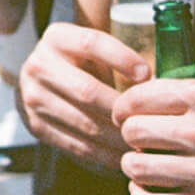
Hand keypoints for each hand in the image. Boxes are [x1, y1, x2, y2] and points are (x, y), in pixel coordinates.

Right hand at [17, 22, 143, 169]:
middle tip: (151, 122)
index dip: (121, 57)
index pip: (91, 43)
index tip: (147, 74)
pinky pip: (77, 146)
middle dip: (124, 110)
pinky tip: (124, 156)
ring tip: (144, 144)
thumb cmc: (80, 64)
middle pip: (88, 90)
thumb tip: (160, 77)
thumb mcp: (90, 48)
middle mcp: (39, 65)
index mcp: (57, 38)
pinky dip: (105, 155)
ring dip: (119, 138)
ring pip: (85, 123)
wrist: (38, 82)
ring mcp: (33, 97)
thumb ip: (117, 55)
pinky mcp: (36, 126)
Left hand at [114, 66, 194, 194]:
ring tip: (141, 163)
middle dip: (129, 134)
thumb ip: (191, 76)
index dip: (124, 106)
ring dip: (133, 166)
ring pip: (138, 168)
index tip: (125, 113)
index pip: (136, 99)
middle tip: (136, 138)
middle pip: (133, 133)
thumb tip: (154, 76)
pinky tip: (144, 190)